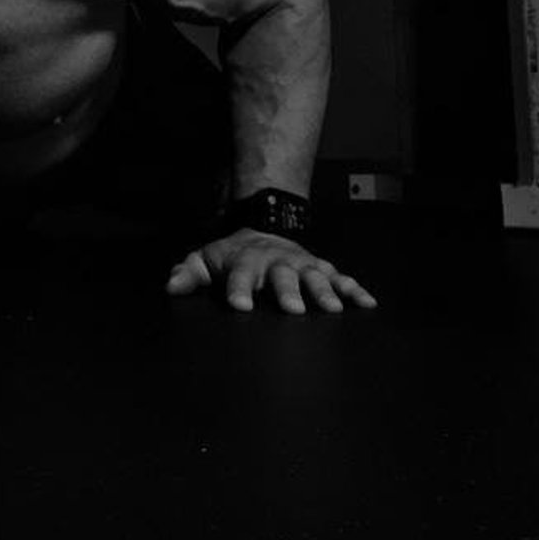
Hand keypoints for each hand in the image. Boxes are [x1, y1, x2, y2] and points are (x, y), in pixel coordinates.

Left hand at [165, 227, 376, 313]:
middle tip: (292, 310)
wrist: (263, 230)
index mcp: (246, 261)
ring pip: (314, 275)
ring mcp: (301, 264)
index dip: (238, 289)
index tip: (239, 306)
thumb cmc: (232, 256)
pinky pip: (340, 278)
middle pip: (282, 276)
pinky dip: (354, 289)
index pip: (240, 275)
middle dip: (287, 291)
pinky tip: (367, 303)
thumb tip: (171, 287)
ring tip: (331, 308)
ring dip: (323, 291)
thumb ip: (188, 273)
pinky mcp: (321, 268)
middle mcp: (276, 262)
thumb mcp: (205, 260)